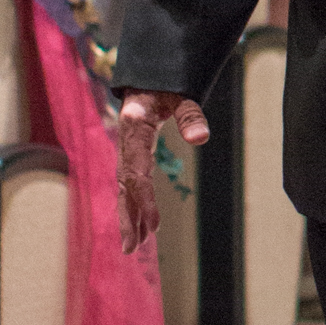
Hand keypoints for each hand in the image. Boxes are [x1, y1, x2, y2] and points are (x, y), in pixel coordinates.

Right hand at [116, 86, 211, 254]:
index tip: (154, 225)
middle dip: (128, 217)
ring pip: (124, 188)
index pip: (137, 171)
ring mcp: (125, 150)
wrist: (144, 77)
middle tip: (132, 248)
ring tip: (131, 247)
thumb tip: (202, 138)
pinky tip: (136, 226)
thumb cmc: (164, 84)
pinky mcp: (130, 155)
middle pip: (125, 185)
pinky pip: (129, 184)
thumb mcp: (180, 95)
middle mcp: (124, 142)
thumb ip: (190, 115)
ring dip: (127, 216)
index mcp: (133, 127)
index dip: (144, 199)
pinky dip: (131, 205)